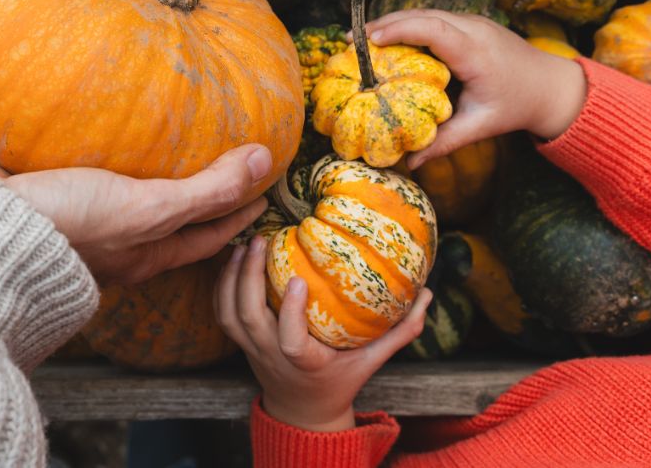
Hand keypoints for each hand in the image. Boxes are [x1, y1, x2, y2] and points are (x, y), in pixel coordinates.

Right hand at [0, 144, 272, 285]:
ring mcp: (86, 230)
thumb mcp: (149, 208)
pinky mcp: (55, 204)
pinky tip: (104, 147)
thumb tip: (265, 161)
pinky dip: (111, 171)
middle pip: (173, 227)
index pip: (208, 236)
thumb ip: (205, 189)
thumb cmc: (74, 224)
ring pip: (133, 208)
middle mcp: (121, 248)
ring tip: (170, 155)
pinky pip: (93, 186)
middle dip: (201, 205)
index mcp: (148, 254)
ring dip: (155, 186)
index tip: (264, 193)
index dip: (239, 214)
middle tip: (227, 174)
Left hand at [215, 235, 432, 432]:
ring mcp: (251, 350)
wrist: (302, 411)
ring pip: (230, 314)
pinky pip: (222, 314)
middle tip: (260, 239)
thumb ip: (400, 330)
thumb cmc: (340, 380)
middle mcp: (272, 356)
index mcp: (305, 362)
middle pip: (248, 318)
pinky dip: (222, 285)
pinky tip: (233, 257)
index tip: (297, 280)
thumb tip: (428, 294)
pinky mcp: (241, 343)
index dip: (289, 312)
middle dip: (249, 278)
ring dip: (232, 277)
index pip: (290, 341)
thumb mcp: (372, 360)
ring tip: (245, 244)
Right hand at [365, 10, 587, 168]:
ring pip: (426, 12)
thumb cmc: (517, 106)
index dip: (398, 29)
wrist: (552, 86)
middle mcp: (474, 28)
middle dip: (384, 24)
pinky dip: (408, 26)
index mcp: (475, 51)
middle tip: (351, 42)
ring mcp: (473, 21)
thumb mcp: (480, 126)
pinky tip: (388, 41)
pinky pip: (434, 17)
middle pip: (422, 14)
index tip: (368, 40)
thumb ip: (444, 142)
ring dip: (394, 23)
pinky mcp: (469, 23)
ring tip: (362, 41)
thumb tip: (408, 164)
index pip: (433, 28)